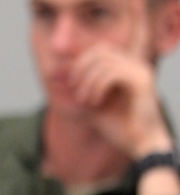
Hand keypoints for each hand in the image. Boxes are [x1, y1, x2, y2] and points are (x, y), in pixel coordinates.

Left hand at [68, 43, 172, 158]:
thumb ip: (75, 89)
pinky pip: (112, 73)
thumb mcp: (89, 104)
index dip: (78, 60)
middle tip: (74, 88)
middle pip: (100, 50)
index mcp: (126, 67)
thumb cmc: (117, 126)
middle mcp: (136, 65)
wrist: (139, 145)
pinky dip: (97, 86)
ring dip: (87, 81)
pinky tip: (94, 102)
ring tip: (84, 101)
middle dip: (81, 67)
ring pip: (104, 61)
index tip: (66, 79)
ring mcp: (141, 71)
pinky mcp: (143, 82)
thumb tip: (52, 76)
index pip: (98, 49)